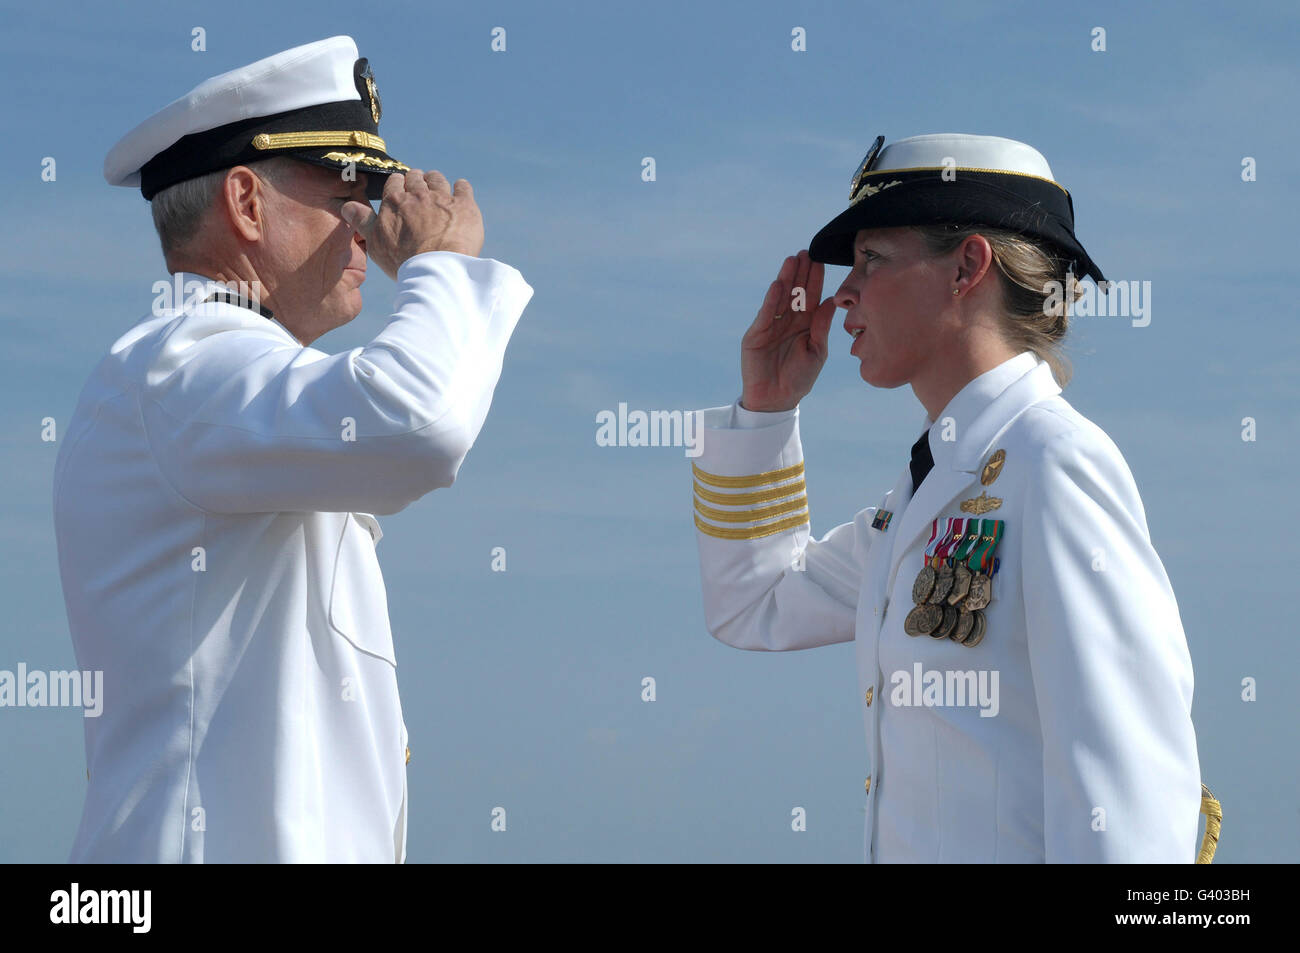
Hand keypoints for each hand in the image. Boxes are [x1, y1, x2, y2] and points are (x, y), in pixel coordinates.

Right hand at [341, 169, 484, 279]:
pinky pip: (463, 187)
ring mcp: (442, 198)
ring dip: (436, 181)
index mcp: (395, 201)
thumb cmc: (403, 260)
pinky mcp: (465, 206)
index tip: (401, 190)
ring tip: (438, 188)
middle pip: (416, 177)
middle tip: (420, 189)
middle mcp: (418, 194)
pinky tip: (460, 191)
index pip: (395, 182)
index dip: (398, 185)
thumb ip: (361, 221)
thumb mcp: (375, 242)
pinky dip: (461, 187)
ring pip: (438, 179)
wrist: (437, 269)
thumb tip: (346, 206)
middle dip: (417, 181)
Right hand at [739, 250, 836, 411]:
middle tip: (806, 252)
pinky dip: (771, 300)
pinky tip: (778, 285)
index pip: (811, 297)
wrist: (777, 400)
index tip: (820, 260)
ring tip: (792, 260)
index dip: (815, 279)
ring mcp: (770, 326)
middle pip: (795, 292)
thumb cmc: (800, 378)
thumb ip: (822, 326)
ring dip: (786, 279)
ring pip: (780, 298)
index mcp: (805, 324)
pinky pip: (765, 315)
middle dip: (800, 273)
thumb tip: (831, 301)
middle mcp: (787, 321)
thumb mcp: (817, 351)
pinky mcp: (755, 335)